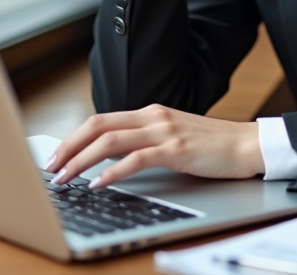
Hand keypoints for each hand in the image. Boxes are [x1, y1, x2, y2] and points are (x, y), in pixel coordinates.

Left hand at [43, 105, 263, 189]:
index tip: (56, 156)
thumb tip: (111, 158)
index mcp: (150, 113)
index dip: (73, 138)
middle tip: (50, 167)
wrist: (246, 145)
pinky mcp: (175, 149)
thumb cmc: (211, 145)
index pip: (100, 120)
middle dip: (68, 147)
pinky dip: (112, 172)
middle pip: (97, 126)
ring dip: (81, 161)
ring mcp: (163, 131)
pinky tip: (98, 183)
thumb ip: (145, 141)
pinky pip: (135, 159)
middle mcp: (152, 116)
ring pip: (109, 141)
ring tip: (65, 178)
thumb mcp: (172, 136)